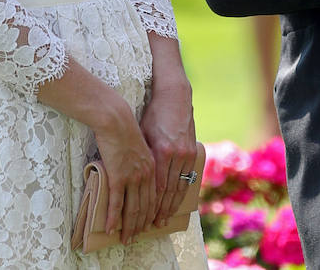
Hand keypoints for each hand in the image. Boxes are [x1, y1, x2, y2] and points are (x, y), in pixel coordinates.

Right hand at [93, 96, 156, 244]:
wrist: (115, 118)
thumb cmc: (124, 127)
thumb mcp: (139, 144)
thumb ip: (140, 158)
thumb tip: (135, 166)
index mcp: (153, 167)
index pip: (155, 197)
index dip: (153, 213)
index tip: (150, 225)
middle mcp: (146, 175)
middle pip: (146, 207)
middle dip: (141, 225)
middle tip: (136, 237)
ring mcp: (132, 177)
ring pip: (133, 208)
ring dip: (129, 226)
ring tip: (125, 238)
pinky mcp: (118, 176)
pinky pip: (116, 202)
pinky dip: (114, 217)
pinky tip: (110, 227)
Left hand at [140, 78, 195, 227]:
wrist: (175, 97)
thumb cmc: (153, 114)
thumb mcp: (143, 132)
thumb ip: (141, 154)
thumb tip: (130, 175)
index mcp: (162, 151)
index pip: (155, 186)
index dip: (148, 203)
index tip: (140, 217)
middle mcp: (176, 156)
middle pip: (167, 191)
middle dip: (158, 211)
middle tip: (149, 226)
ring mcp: (187, 155)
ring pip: (178, 188)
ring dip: (170, 207)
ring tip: (161, 220)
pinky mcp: (193, 153)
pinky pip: (187, 179)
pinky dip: (181, 194)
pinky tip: (175, 204)